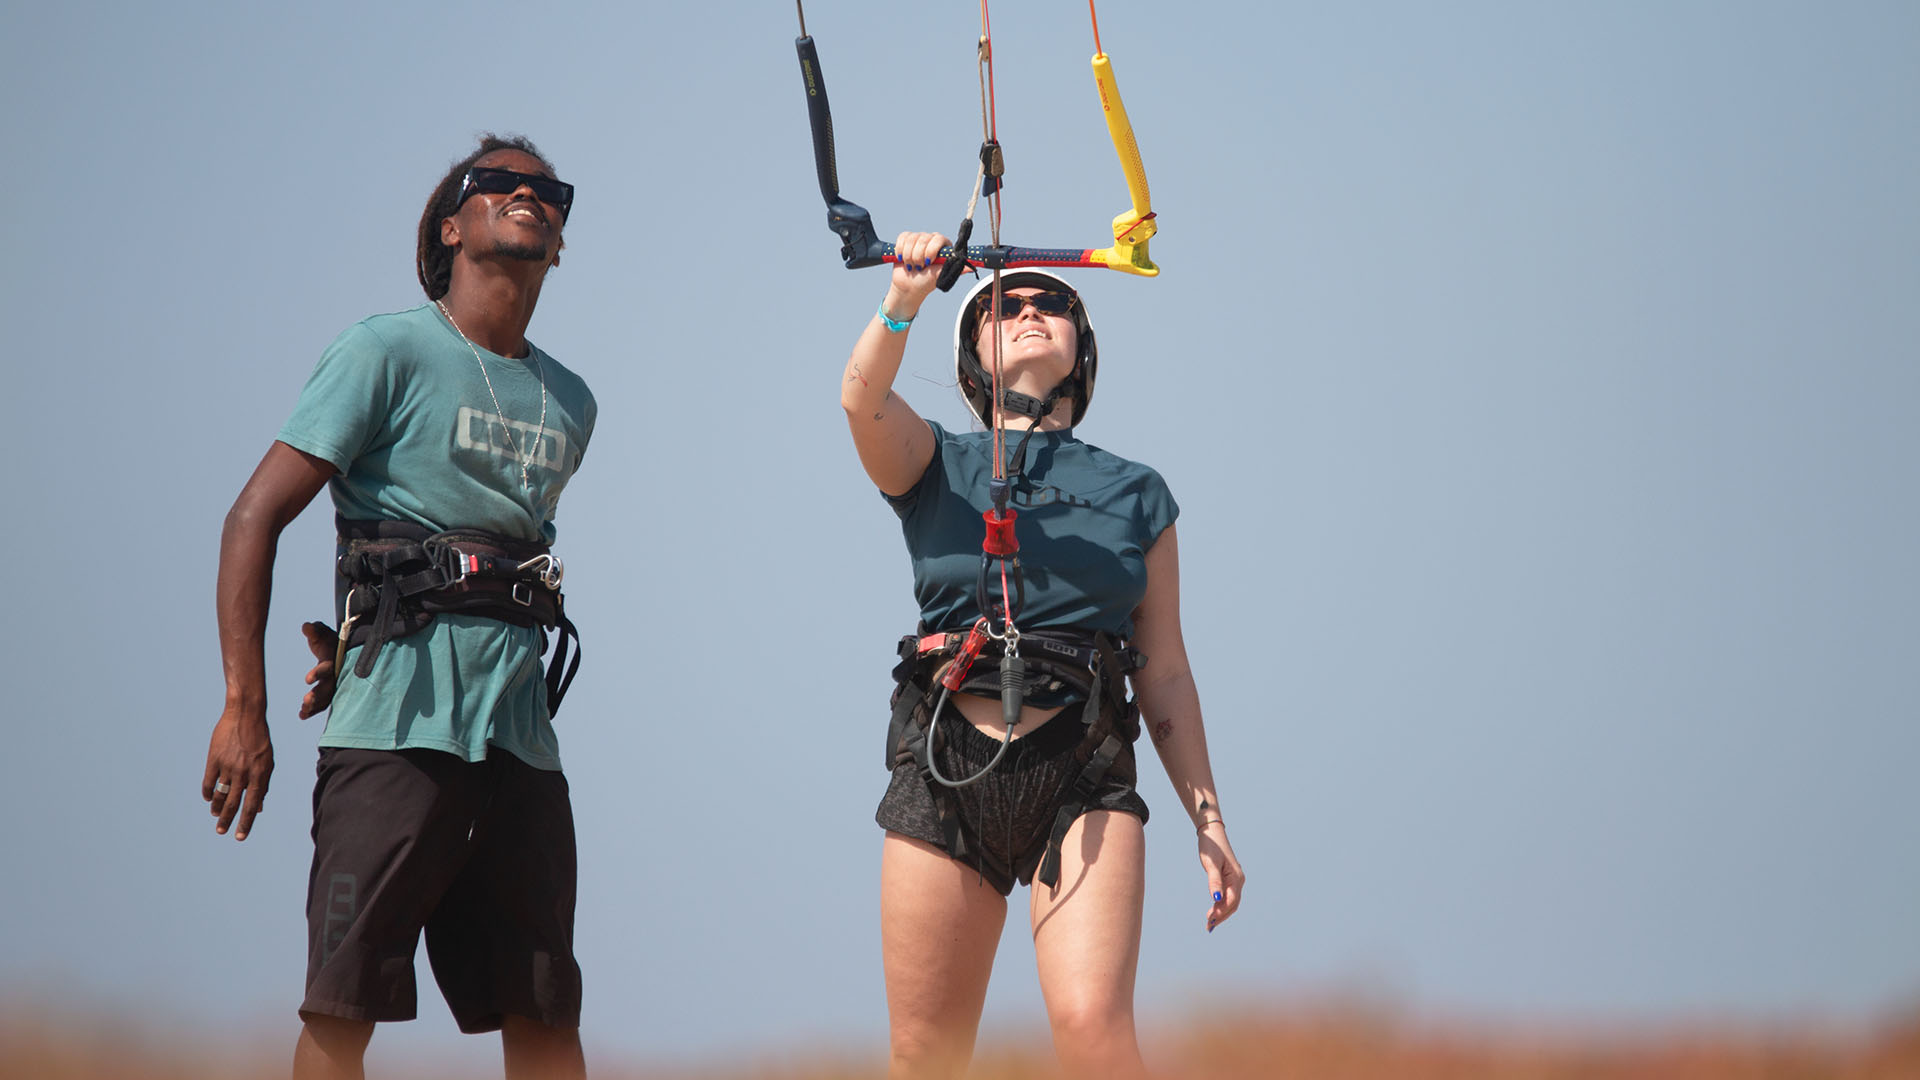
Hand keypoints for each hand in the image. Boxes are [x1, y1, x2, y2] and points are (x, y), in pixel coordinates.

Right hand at [203, 705, 273, 840]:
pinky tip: (209, 799)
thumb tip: (259, 807)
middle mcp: (244, 772)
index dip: (246, 822)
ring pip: (220, 794)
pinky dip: (208, 793)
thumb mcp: (267, 762)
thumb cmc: (260, 740)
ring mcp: (228, 766)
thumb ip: (262, 784)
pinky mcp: (214, 759)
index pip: (253, 804)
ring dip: (217, 808)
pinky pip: (209, 782)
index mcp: (260, 774)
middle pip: (234, 803)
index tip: (240, 837)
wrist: (246, 715)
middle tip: (222, 832)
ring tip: (216, 817)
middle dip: (228, 821)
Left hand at [298, 621, 338, 719]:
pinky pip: (323, 704)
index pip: (326, 667)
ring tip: (302, 711)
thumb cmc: (327, 640)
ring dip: (315, 706)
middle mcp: (335, 674)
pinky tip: (301, 716)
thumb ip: (314, 630)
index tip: (306, 679)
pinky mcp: (328, 693)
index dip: (318, 673)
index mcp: (333, 660)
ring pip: (327, 698)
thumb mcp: (321, 633)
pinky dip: (313, 711)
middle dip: (318, 695)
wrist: (339, 650)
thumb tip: (306, 626)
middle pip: (328, 687)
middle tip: (306, 700)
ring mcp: (333, 685)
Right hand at [884, 231, 949, 317]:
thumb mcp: (940, 276)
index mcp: (943, 246)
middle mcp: (932, 239)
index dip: (931, 250)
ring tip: (912, 266)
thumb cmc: (926, 282)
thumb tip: (971, 269)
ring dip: (909, 256)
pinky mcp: (906, 240)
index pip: (938, 239)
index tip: (929, 263)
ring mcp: (919, 238)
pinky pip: (902, 238)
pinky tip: (902, 259)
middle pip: (923, 238)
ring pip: (911, 239)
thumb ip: (954, 269)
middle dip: (918, 256)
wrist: (909, 286)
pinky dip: (900, 250)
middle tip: (920, 267)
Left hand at [1199, 821, 1244, 932]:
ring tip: (1210, 922)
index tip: (1210, 920)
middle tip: (1209, 926)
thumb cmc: (1211, 847)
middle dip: (1222, 916)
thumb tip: (1216, 899)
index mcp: (1236, 877)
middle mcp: (1239, 880)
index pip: (1231, 900)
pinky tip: (1213, 911)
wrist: (1212, 833)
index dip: (1222, 912)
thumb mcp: (1211, 864)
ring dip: (1222, 913)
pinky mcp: (1230, 878)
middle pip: (1233, 904)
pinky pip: (1228, 896)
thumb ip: (1214, 881)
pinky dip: (1221, 905)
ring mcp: (1235, 880)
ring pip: (1231, 902)